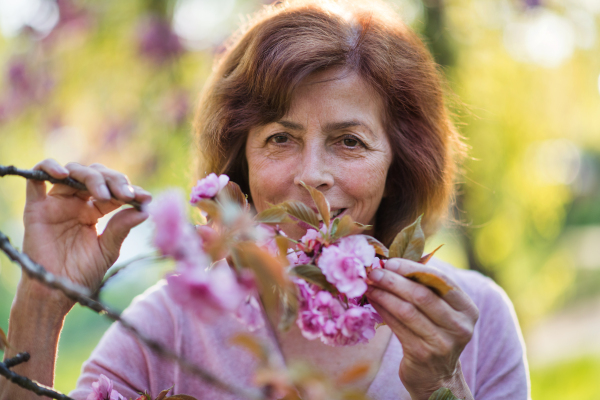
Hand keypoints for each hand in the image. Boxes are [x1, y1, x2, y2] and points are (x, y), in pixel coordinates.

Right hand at [21, 159, 151, 309]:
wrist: (56, 293)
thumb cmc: (82, 274)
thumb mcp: (107, 250)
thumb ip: (121, 228)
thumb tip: (145, 211)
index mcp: (94, 211)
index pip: (113, 190)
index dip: (130, 190)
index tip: (145, 198)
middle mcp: (75, 203)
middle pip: (95, 175)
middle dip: (114, 181)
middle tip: (126, 195)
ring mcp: (56, 203)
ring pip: (72, 172)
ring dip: (90, 177)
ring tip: (103, 193)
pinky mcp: (36, 208)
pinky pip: (35, 179)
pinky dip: (48, 168)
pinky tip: (64, 174)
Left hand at [366, 259, 478, 399]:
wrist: (437, 377)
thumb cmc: (434, 334)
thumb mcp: (440, 312)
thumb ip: (425, 288)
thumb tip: (390, 263)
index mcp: (467, 309)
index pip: (440, 280)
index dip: (413, 269)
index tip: (390, 262)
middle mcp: (460, 326)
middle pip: (422, 295)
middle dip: (394, 280)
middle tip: (374, 272)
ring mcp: (443, 342)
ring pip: (408, 310)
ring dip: (384, 294)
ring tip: (369, 285)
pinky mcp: (423, 354)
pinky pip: (398, 326)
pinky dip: (383, 310)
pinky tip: (373, 301)